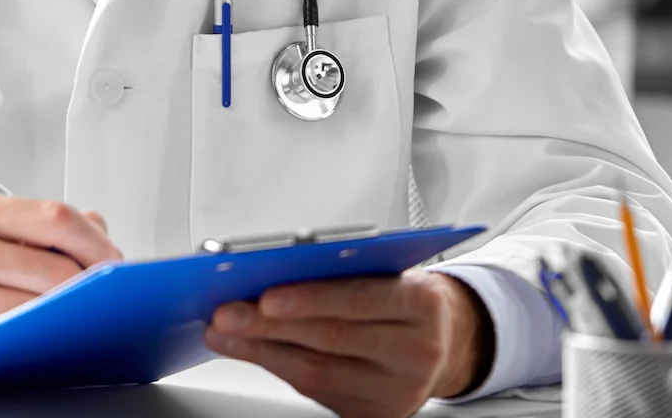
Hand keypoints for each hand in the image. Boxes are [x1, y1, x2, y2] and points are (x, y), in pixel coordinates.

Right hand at [0, 193, 120, 371]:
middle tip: (107, 301)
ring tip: (83, 320)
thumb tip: (99, 232)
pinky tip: (47, 340)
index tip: (116, 264)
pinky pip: (10, 341)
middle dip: (93, 289)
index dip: (98, 244)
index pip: (56, 218)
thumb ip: (38, 227)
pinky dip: (37, 342)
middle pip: (55, 268)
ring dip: (70, 319)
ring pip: (38, 308)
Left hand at [204, 271, 492, 417]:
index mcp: (422, 303)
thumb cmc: (406, 297)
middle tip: (227, 312)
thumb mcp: (389, 270)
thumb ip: (342, 269)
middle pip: (331, 339)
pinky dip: (279, 368)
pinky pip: (319, 393)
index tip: (265, 296)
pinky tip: (253, 351)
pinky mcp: (380, 414)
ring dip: (262, 350)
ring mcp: (400, 390)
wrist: (445, 340)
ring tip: (225, 332)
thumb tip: (270, 267)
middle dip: (269, 326)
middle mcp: (416, 351)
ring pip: (318, 372)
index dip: (310, 299)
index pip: (359, 300)